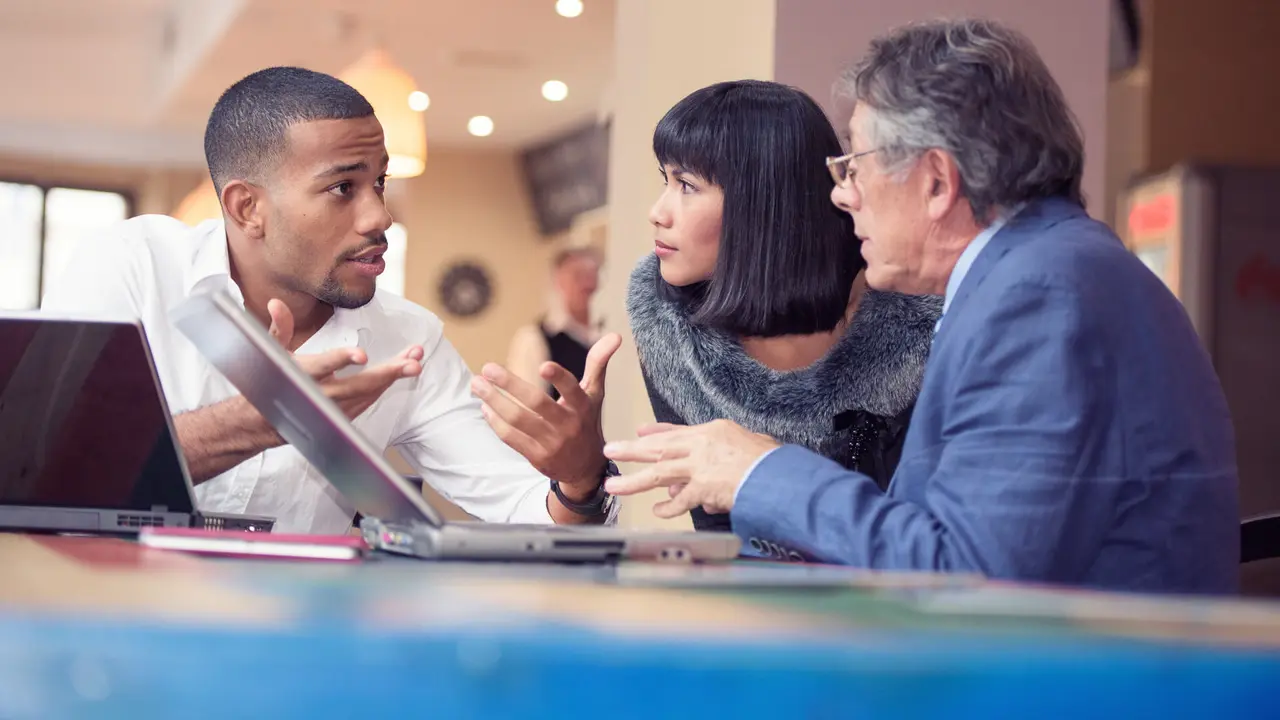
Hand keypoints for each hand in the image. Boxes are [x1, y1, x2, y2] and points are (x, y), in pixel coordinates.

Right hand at [267, 299, 422, 419]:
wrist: (266, 422)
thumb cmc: (273, 380)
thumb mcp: (273, 354)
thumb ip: (279, 328)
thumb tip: (276, 302)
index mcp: (303, 375)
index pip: (323, 366)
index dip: (342, 360)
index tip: (362, 355)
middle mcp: (320, 396)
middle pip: (358, 386)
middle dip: (387, 374)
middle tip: (413, 363)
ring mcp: (333, 410)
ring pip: (368, 394)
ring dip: (393, 376)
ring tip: (415, 359)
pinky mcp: (342, 417)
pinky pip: (368, 400)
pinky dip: (384, 384)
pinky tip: (401, 369)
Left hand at [471, 333, 621, 499]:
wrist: (585, 467)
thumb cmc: (587, 421)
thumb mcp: (595, 393)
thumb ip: (598, 363)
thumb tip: (615, 336)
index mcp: (583, 406)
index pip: (572, 390)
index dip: (559, 378)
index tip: (543, 365)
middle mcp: (568, 425)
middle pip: (536, 403)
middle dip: (509, 384)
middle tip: (488, 368)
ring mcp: (552, 443)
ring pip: (518, 420)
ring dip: (494, 401)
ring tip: (477, 384)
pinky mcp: (537, 458)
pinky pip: (511, 438)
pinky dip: (495, 422)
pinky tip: (485, 407)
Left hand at [602, 419, 779, 518]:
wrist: (783, 475)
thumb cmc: (774, 462)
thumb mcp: (751, 447)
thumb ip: (726, 463)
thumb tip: (707, 492)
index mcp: (715, 431)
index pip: (679, 432)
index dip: (657, 432)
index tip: (640, 432)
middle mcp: (703, 445)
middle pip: (660, 447)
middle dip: (632, 450)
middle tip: (611, 450)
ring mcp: (701, 466)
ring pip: (659, 472)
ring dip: (633, 480)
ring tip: (613, 486)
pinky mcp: (704, 487)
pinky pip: (681, 501)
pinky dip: (668, 508)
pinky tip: (657, 511)